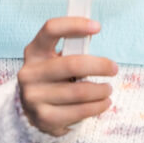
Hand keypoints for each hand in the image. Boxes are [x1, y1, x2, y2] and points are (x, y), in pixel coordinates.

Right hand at [17, 17, 117, 136]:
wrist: (31, 109)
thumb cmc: (52, 77)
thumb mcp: (54, 59)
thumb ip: (71, 48)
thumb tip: (93, 31)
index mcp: (34, 51)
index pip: (51, 29)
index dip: (74, 25)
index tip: (97, 26)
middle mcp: (29, 72)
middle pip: (72, 64)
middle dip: (99, 66)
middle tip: (114, 68)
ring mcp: (34, 96)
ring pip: (79, 91)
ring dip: (100, 90)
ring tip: (108, 89)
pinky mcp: (43, 117)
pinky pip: (79, 111)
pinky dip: (97, 107)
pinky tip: (103, 103)